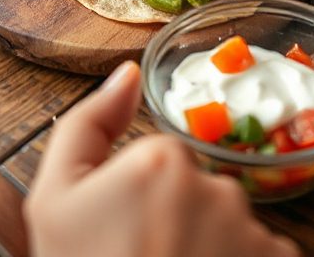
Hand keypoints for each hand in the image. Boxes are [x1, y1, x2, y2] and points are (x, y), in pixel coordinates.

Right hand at [25, 62, 300, 256]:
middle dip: (175, 223)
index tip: (121, 233)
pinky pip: (259, 254)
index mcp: (162, 159)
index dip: (138, 200)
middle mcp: (217, 185)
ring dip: (208, 249)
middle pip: (196, 191)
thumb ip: (87, 124)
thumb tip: (127, 73)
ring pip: (227, 225)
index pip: (160, 162)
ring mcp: (252, 231)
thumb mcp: (54, 201)